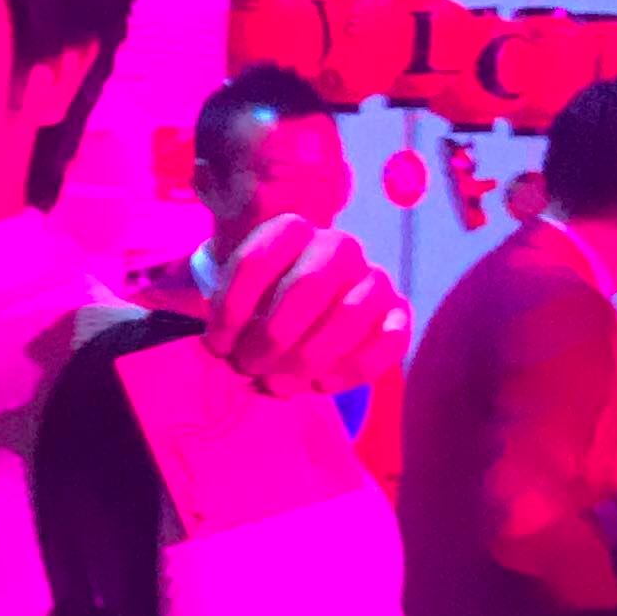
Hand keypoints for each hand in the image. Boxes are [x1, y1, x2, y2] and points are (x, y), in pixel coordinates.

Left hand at [204, 216, 408, 397]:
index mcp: (290, 231)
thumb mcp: (236, 296)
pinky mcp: (398, 313)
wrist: (306, 307)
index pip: (255, 262)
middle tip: (249, 367)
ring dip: (308, 357)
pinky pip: (389, 342)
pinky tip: (321, 384)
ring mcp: (373, 277)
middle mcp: (337, 246)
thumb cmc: (261, 303)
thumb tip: (219, 344)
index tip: (218, 346)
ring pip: (349, 314)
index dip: (230, 310)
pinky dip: (353, 368)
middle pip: (307, 286)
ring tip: (278, 383)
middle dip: (272, 336)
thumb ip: (224, 312)